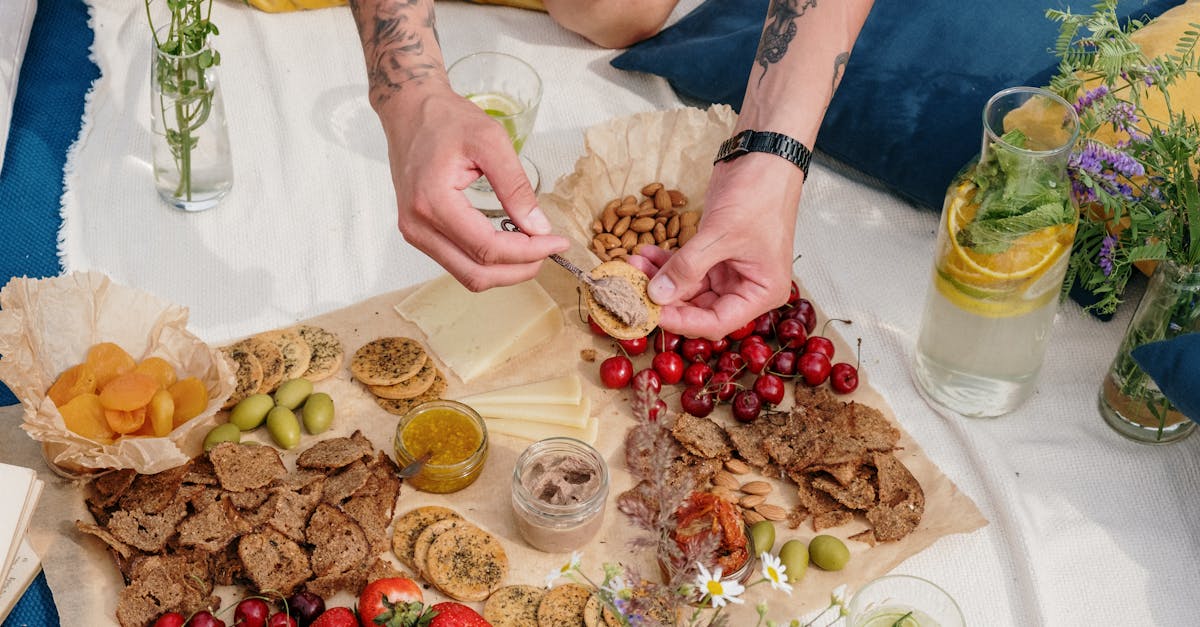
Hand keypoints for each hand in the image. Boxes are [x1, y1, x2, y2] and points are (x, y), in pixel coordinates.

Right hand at [376, 83, 568, 290]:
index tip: (557, 242)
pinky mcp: (419, 233)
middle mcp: (417, 226)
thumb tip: (539, 228)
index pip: (487, 248)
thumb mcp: (491, 142)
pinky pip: (457, 262)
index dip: (528, 252)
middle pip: (476, 274)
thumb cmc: (446, 120)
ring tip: (533, 248)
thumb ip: (516, 187)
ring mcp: (414, 233)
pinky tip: (510, 244)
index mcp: (432, 202)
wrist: (409, 111)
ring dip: (504, 270)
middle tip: (548, 250)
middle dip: (519, 269)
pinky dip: (487, 262)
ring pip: (467, 275)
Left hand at [627, 154, 803, 338]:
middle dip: (664, 297)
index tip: (652, 311)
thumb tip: (656, 295)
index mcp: (761, 292)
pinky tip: (644, 254)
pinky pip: (686, 266)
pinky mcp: (715, 253)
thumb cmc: (760, 193)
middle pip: (699, 307)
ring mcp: (729, 270)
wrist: (764, 155)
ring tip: (632, 265)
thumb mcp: (720, 234)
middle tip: (632, 288)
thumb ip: (687, 267)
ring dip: (659, 277)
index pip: (717, 322)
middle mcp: (746, 287)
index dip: (682, 320)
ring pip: (687, 287)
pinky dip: (665, 261)